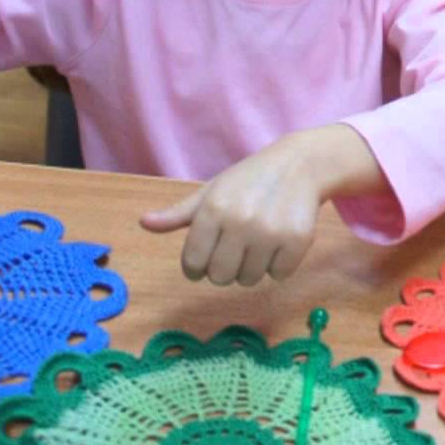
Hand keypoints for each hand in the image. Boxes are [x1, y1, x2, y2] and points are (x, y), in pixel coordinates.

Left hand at [138, 125, 381, 286]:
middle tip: (237, 248)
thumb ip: (179, 214)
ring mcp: (269, 233)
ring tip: (260, 243)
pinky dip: (278, 265)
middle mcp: (239, 221)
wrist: (301, 164)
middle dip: (225, 268)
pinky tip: (280, 242)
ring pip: (249, 279)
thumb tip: (143, 223)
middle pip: (220, 277)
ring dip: (252, 268)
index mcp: (213, 209)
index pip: (193, 263)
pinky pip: (278, 275)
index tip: (207, 257)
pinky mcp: (297, 241)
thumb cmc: (249, 180)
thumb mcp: (211, 191)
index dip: (197, 266)